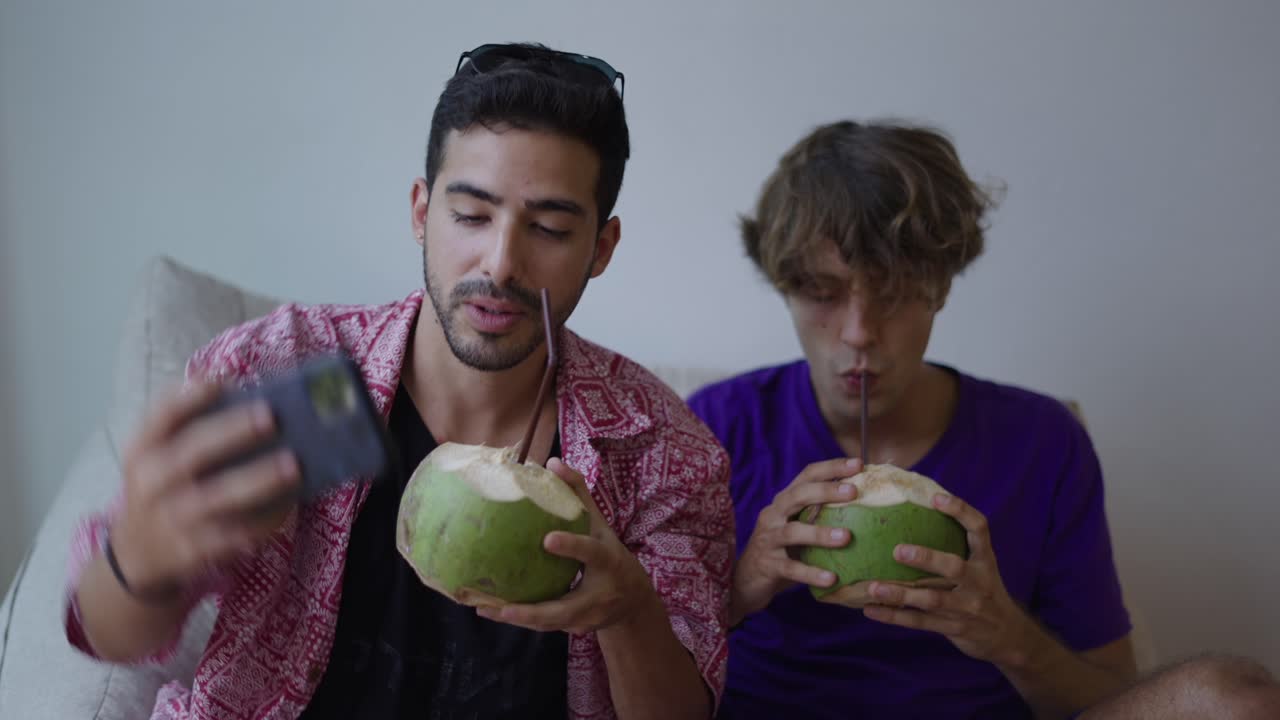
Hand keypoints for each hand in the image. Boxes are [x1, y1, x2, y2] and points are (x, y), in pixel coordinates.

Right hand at [109, 380, 301, 596]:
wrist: (136, 553)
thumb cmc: (163, 487)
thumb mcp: (157, 455)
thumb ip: (190, 427)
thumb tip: (252, 395)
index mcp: (143, 450)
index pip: (160, 418)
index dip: (188, 397)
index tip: (220, 379)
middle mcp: (151, 483)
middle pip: (190, 453)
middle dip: (232, 432)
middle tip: (271, 416)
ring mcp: (171, 518)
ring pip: (215, 498)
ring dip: (257, 480)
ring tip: (293, 465)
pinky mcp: (191, 550)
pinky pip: (232, 534)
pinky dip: (262, 520)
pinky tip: (288, 504)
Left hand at [477, 458, 655, 634]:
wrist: (633, 601)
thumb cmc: (611, 552)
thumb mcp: (600, 523)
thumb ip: (578, 494)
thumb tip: (552, 462)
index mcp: (608, 561)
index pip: (592, 553)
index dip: (572, 547)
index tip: (547, 539)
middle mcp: (599, 594)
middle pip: (566, 608)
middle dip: (534, 611)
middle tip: (503, 606)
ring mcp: (587, 617)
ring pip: (550, 623)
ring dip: (517, 619)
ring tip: (484, 609)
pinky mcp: (574, 628)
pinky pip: (544, 625)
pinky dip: (519, 620)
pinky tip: (491, 611)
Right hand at [730, 457, 862, 622]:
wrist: (747, 579)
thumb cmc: (783, 550)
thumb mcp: (800, 527)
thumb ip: (821, 516)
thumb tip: (866, 507)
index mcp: (785, 501)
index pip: (807, 476)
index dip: (831, 467)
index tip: (858, 464)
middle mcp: (774, 515)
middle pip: (798, 495)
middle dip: (826, 491)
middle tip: (853, 492)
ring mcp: (768, 539)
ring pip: (793, 532)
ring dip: (820, 533)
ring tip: (846, 537)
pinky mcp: (768, 565)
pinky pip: (791, 568)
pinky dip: (811, 573)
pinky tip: (831, 578)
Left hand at [861, 493, 1035, 665]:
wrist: (1008, 635)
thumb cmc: (983, 589)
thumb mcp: (981, 566)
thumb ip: (956, 546)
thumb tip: (911, 513)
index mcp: (985, 560)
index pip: (979, 529)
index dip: (960, 511)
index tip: (935, 498)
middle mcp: (979, 582)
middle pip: (954, 567)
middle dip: (926, 558)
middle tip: (897, 550)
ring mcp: (968, 608)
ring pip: (932, 600)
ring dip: (901, 594)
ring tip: (873, 587)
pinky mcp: (955, 628)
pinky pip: (920, 622)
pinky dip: (894, 616)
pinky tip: (871, 610)